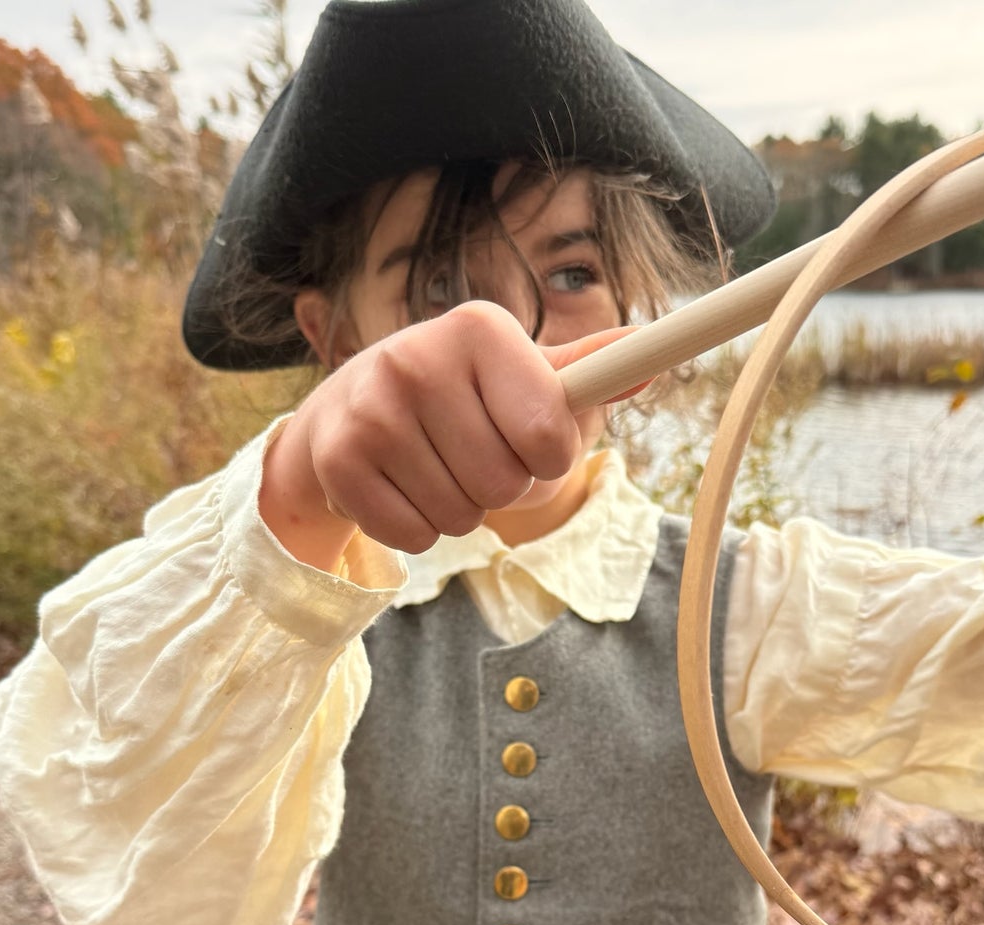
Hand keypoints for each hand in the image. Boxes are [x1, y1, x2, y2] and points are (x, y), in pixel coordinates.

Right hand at [262, 302, 636, 562]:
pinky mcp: (338, 460)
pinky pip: (415, 537)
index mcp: (480, 329)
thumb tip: (645, 362)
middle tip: (471, 457)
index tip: (528, 442)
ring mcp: (371, 409)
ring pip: (460, 517)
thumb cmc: (461, 398)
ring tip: (433, 469)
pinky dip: (418, 529)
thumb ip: (587, 377)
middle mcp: (418, 356)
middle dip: (501, 490)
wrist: (345, 412)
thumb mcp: (522, 376)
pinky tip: (401, 488)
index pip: (551, 435)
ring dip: (459, 511)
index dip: (550, 460)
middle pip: (505, 485)